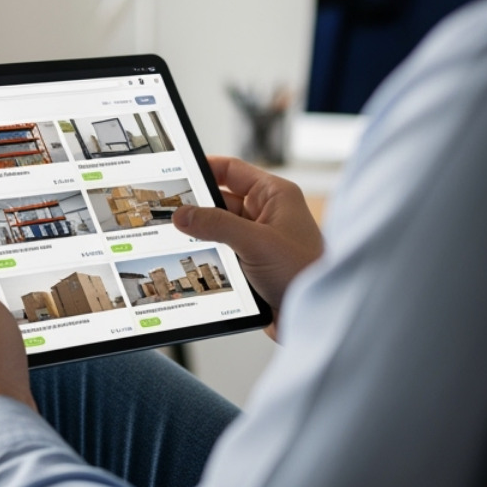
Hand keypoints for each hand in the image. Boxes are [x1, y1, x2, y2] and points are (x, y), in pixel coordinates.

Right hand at [172, 156, 323, 336]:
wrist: (317, 318)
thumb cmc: (305, 272)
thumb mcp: (256, 242)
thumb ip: (216, 224)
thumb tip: (183, 214)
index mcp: (275, 196)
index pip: (232, 170)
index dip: (204, 168)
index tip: (178, 173)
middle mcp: (267, 215)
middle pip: (221, 201)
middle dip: (197, 207)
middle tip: (169, 210)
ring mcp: (259, 240)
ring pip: (219, 230)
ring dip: (203, 235)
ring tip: (177, 237)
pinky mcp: (252, 265)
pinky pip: (223, 253)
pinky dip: (209, 255)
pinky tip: (194, 259)